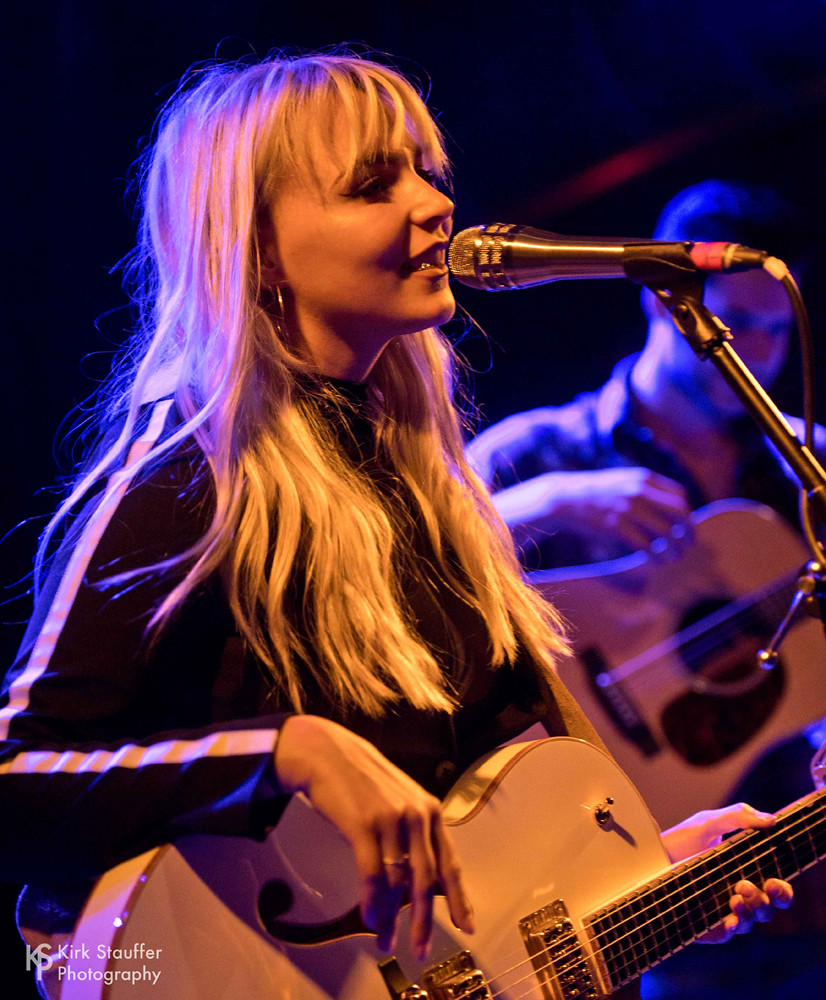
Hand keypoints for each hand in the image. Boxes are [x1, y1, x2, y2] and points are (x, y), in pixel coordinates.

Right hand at [274, 714, 473, 959]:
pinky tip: (369, 916)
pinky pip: (372, 874)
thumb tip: (420, 880)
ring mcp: (391, 819)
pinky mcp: (364, 824)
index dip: (460, 898)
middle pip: (427, 879)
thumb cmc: (362, 782)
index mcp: (430, 810)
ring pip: (398, 882)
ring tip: (385, 939)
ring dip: (391, 917)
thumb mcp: (400, 801)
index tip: (467, 926)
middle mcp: (417, 814)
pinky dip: (371, 901)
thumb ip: (414, 834)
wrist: (327, 753)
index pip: (450, 862)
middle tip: (421, 948)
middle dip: (424, 920)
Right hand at [493, 467, 692, 556]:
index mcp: (644, 478)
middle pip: (680, 513)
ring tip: (674, 557)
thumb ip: (644, 490)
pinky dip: (656, 556)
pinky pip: (647, 545)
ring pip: (667, 532)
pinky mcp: (616, 527)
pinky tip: (656, 561)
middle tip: (688, 544)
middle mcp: (640, 491)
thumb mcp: (623, 481)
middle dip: (688, 532)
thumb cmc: (595, 493)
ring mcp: (628, 509)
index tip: (685, 527)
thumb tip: (668, 507)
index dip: (687, 513)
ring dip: (675, 548)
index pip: (680, 496)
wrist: (565, 498)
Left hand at [662, 802, 792, 943]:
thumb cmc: (680, 839)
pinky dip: (734, 927)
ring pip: (753, 921)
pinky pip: (729, 933)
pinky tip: (729, 919)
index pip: (775, 887)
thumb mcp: (707, 822)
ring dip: (752, 910)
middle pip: (769, 908)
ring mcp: (723, 909)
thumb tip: (770, 819)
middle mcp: (738, 893)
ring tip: (735, 893)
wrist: (649, 856)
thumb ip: (737, 816)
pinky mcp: (707, 922)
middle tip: (751, 885)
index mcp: (745, 871)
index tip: (774, 881)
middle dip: (769, 900)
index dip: (782, 890)